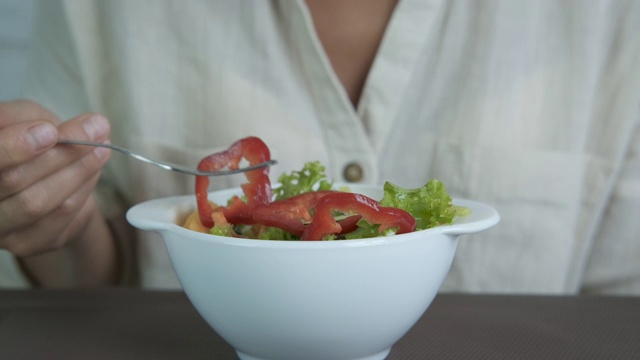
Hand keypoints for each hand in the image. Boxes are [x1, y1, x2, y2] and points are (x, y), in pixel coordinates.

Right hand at [0, 99, 117, 285]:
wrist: (49, 175)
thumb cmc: (30, 140)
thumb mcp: (23, 118)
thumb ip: (26, 119)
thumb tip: (51, 129)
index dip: (16, 147)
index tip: (50, 131)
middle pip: (12, 181)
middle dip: (58, 155)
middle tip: (95, 131)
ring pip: (36, 203)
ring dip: (76, 172)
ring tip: (101, 147)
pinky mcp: (27, 243)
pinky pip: (58, 218)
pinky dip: (81, 190)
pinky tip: (94, 170)